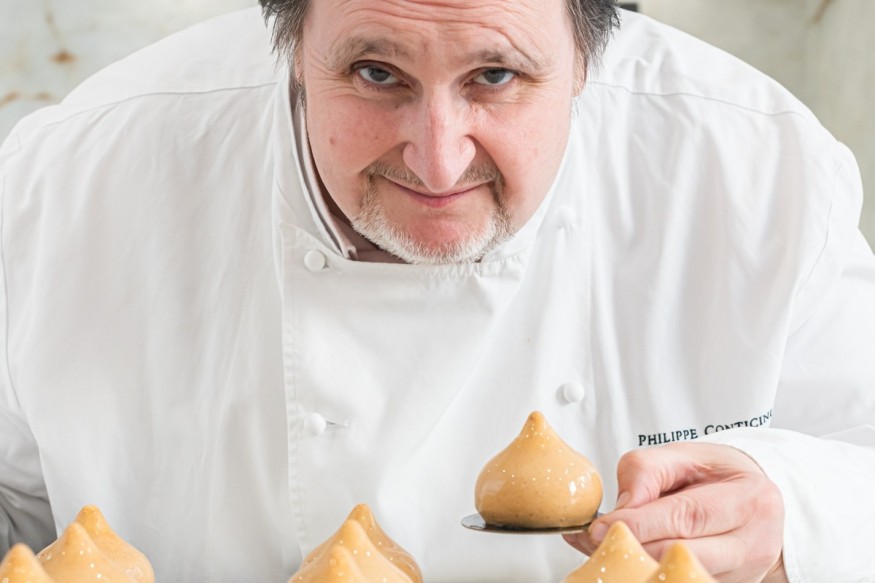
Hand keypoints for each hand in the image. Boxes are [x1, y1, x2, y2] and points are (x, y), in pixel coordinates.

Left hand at [564, 442, 786, 582]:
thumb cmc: (716, 476)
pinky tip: (624, 559)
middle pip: (681, 552)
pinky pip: (682, 582)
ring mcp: (744, 573)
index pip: (686, 516)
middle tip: (592, 540)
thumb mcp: (684, 456)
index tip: (598, 528)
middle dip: (632, 546)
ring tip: (602, 548)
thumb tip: (620, 508)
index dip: (639, 525)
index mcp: (749, 499)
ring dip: (636, 565)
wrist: (753, 500)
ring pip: (680, 575)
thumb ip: (646, 472)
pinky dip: (648, 573)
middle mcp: (753, 542)